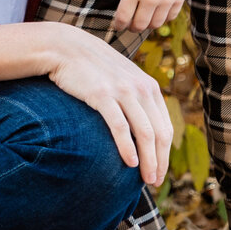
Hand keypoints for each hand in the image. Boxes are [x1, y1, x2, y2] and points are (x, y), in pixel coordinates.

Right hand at [46, 25, 173, 186]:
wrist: (65, 47)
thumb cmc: (92, 68)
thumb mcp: (122, 78)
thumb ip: (135, 97)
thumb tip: (140, 128)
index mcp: (149, 87)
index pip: (165, 127)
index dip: (165, 154)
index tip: (160, 172)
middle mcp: (141, 89)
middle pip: (159, 133)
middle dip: (160, 162)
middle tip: (155, 182)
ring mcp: (122, 91)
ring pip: (144, 132)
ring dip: (148, 160)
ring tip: (146, 180)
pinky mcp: (102, 95)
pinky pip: (120, 126)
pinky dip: (127, 147)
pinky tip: (130, 163)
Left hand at [114, 0, 189, 36]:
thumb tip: (127, 8)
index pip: (123, 17)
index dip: (119, 25)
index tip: (119, 26)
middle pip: (140, 25)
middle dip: (133, 28)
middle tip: (132, 26)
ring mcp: (166, 0)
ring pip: (155, 24)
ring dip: (148, 25)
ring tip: (145, 20)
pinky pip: (170, 17)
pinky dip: (163, 18)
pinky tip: (158, 13)